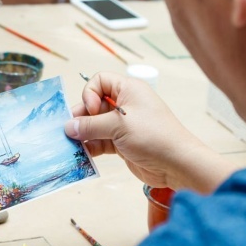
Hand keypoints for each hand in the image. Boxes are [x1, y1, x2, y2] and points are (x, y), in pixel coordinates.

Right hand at [65, 72, 236, 191]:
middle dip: (81, 117)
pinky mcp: (122, 144)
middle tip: (70, 131)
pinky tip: (81, 155)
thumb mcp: (119, 126)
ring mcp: (123, 125)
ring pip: (95, 125)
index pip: (100, 81)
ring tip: (71, 145)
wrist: (177, 164)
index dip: (90, 93)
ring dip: (83, 135)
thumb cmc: (153, 136)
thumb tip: (69, 127)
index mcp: (128, 90)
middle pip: (94, 105)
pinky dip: (91, 147)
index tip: (92, 110)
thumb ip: (92, 125)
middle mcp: (125, 105)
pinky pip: (100, 141)